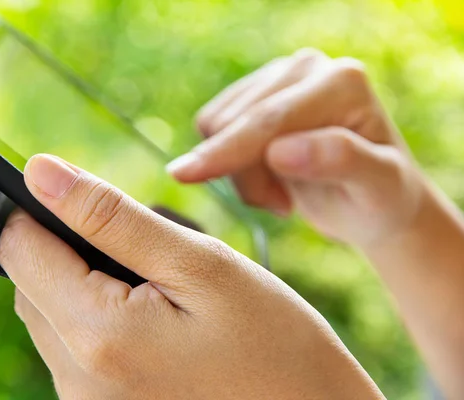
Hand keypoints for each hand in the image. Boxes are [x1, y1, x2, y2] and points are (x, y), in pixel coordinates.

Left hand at [0, 154, 382, 398]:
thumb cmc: (273, 341)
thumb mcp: (198, 263)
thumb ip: (110, 216)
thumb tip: (41, 172)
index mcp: (99, 337)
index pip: (20, 251)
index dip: (44, 213)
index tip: (84, 201)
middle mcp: (79, 383)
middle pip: (31, 286)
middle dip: (69, 251)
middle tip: (141, 249)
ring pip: (50, 318)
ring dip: (84, 287)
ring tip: (155, 289)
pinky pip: (75, 351)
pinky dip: (99, 321)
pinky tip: (152, 322)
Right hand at [167, 49, 428, 248]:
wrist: (369, 200)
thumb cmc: (380, 198)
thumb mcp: (377, 188)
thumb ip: (339, 161)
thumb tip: (280, 151)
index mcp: (340, 82)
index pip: (269, 119)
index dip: (227, 151)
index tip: (183, 176)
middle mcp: (306, 67)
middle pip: (235, 121)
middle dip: (246, 176)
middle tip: (284, 207)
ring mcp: (277, 78)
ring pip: (217, 125)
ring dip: (239, 174)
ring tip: (281, 193)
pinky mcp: (255, 94)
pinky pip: (213, 128)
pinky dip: (231, 165)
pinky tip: (268, 177)